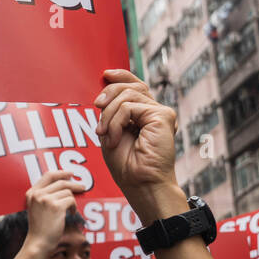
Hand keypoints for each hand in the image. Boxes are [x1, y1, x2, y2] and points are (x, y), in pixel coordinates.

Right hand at [23, 170, 86, 253]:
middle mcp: (38, 194)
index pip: (48, 175)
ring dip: (73, 201)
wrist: (38, 243)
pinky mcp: (55, 206)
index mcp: (31, 193)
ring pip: (67, 192)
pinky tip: (71, 214)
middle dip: (74, 184)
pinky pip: (71, 200)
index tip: (70, 174)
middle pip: (61, 182)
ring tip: (71, 210)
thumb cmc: (40, 229)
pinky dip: (74, 207)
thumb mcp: (37, 208)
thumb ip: (45, 196)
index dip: (61, 173)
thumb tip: (64, 185)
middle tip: (83, 187)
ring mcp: (46, 199)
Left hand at [94, 70, 181, 217]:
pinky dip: (116, 122)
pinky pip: (129, 107)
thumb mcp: (111, 132)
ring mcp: (161, 113)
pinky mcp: (163, 116)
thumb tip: (103, 92)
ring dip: (109, 115)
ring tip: (105, 134)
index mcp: (144, 115)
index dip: (121, 75)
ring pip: (127, 96)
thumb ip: (111, 112)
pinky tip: (114, 138)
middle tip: (96, 106)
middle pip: (131, 85)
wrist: (140, 184)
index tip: (104, 74)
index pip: (135, 85)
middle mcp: (155, 112)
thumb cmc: (126, 166)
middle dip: (108, 93)